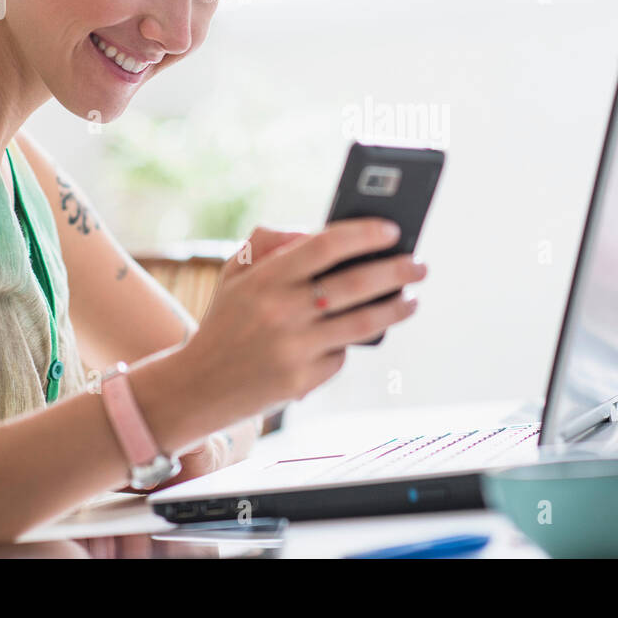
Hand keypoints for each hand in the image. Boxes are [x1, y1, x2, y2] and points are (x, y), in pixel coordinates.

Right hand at [179, 220, 427, 428]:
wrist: (196, 387)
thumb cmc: (227, 321)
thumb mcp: (234, 273)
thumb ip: (270, 242)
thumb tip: (318, 232)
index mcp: (265, 279)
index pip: (324, 246)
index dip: (363, 234)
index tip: (392, 230)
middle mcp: (280, 313)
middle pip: (355, 284)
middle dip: (397, 272)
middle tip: (420, 265)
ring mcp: (292, 350)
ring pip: (362, 323)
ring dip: (395, 309)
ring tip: (412, 299)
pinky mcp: (301, 382)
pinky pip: (340, 355)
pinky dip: (350, 344)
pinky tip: (355, 336)